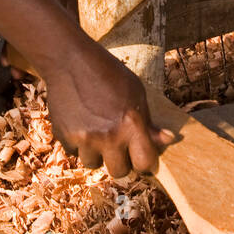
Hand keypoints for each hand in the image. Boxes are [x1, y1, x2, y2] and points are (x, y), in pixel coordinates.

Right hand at [45, 38, 174, 176]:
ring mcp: (85, 138)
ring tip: (96, 130)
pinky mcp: (64, 136)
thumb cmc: (109, 74)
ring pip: (93, 164)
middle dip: (119, 161)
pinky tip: (80, 122)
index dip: (143, 162)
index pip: (144, 164)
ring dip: (96, 153)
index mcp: (131, 124)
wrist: (71, 61)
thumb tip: (168, 140)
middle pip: (119, 172)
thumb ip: (149, 122)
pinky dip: (77, 143)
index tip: (140, 155)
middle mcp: (109, 135)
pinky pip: (74, 152)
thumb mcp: (136, 93)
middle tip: (116, 145)